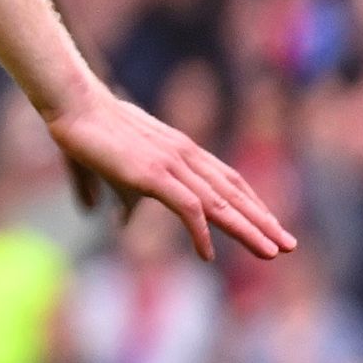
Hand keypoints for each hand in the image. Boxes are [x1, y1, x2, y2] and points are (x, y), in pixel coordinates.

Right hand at [49, 95, 295, 260]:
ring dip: (249, 230)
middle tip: (288, 245)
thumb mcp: (108, 171)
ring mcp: (172, 164)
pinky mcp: (154, 175)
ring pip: (221, 204)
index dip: (251, 203)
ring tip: (271, 252)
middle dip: (263, 221)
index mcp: (182, 150)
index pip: (228, 179)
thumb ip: (113, 195)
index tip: (268, 223)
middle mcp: (186, 156)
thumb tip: (103, 216)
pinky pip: (188, 208)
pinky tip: (208, 254)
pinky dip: (201, 233)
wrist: (74, 108)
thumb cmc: (86, 135)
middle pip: (234, 193)